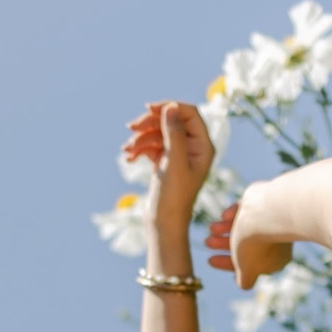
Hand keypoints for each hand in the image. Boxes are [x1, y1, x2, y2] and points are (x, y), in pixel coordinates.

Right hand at [123, 101, 214, 233]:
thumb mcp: (174, 162)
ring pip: (158, 133)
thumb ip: (174, 133)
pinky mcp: (165, 161)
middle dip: (150, 123)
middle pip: (171, 120)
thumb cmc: (174, 197)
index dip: (169, 107)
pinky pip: (151, 145)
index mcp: (203, 146)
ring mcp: (178, 154)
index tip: (148, 109)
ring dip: (141, 138)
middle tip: (131, 127)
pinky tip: (130, 157)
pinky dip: (140, 148)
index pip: (189, 113)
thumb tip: (171, 107)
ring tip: (128, 149)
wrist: (164, 223)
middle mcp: (193, 147)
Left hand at [204, 189, 293, 288]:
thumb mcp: (246, 270)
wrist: (266, 213)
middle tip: (208, 242)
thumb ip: (244, 280)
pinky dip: (235, 213)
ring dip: (225, 229)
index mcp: (275, 261)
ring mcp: (274, 222)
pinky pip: (248, 210)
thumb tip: (243, 284)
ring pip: (245, 227)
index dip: (228, 264)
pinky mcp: (268, 204)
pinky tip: (224, 215)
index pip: (249, 264)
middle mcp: (277, 242)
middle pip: (246, 245)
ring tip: (211, 228)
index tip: (210, 260)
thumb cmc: (255, 245)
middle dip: (224, 244)